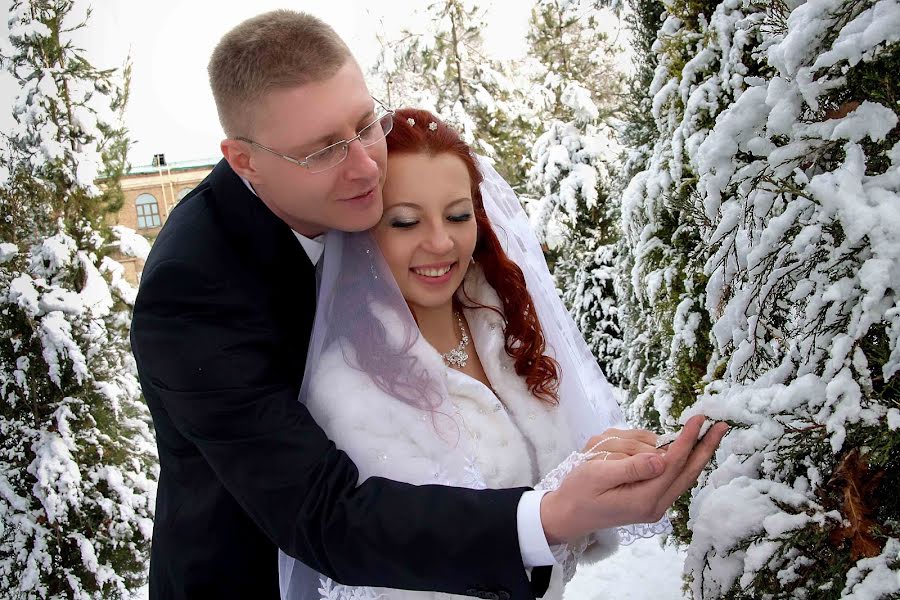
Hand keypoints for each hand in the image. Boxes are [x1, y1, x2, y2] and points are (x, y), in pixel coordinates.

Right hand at [541, 415, 727, 543]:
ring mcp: (654, 505)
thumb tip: (661, 458)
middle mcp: (655, 505)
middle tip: (722, 426)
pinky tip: (668, 447)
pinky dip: (674, 460)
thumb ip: (631, 468)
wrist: (567, 516)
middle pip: (688, 472)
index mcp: (645, 500)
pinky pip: (669, 476)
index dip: (688, 440)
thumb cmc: (578, 492)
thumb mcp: (598, 475)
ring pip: (679, 472)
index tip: (699, 419)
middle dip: (705, 448)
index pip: (674, 465)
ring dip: (678, 451)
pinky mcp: (649, 501)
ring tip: (664, 436)